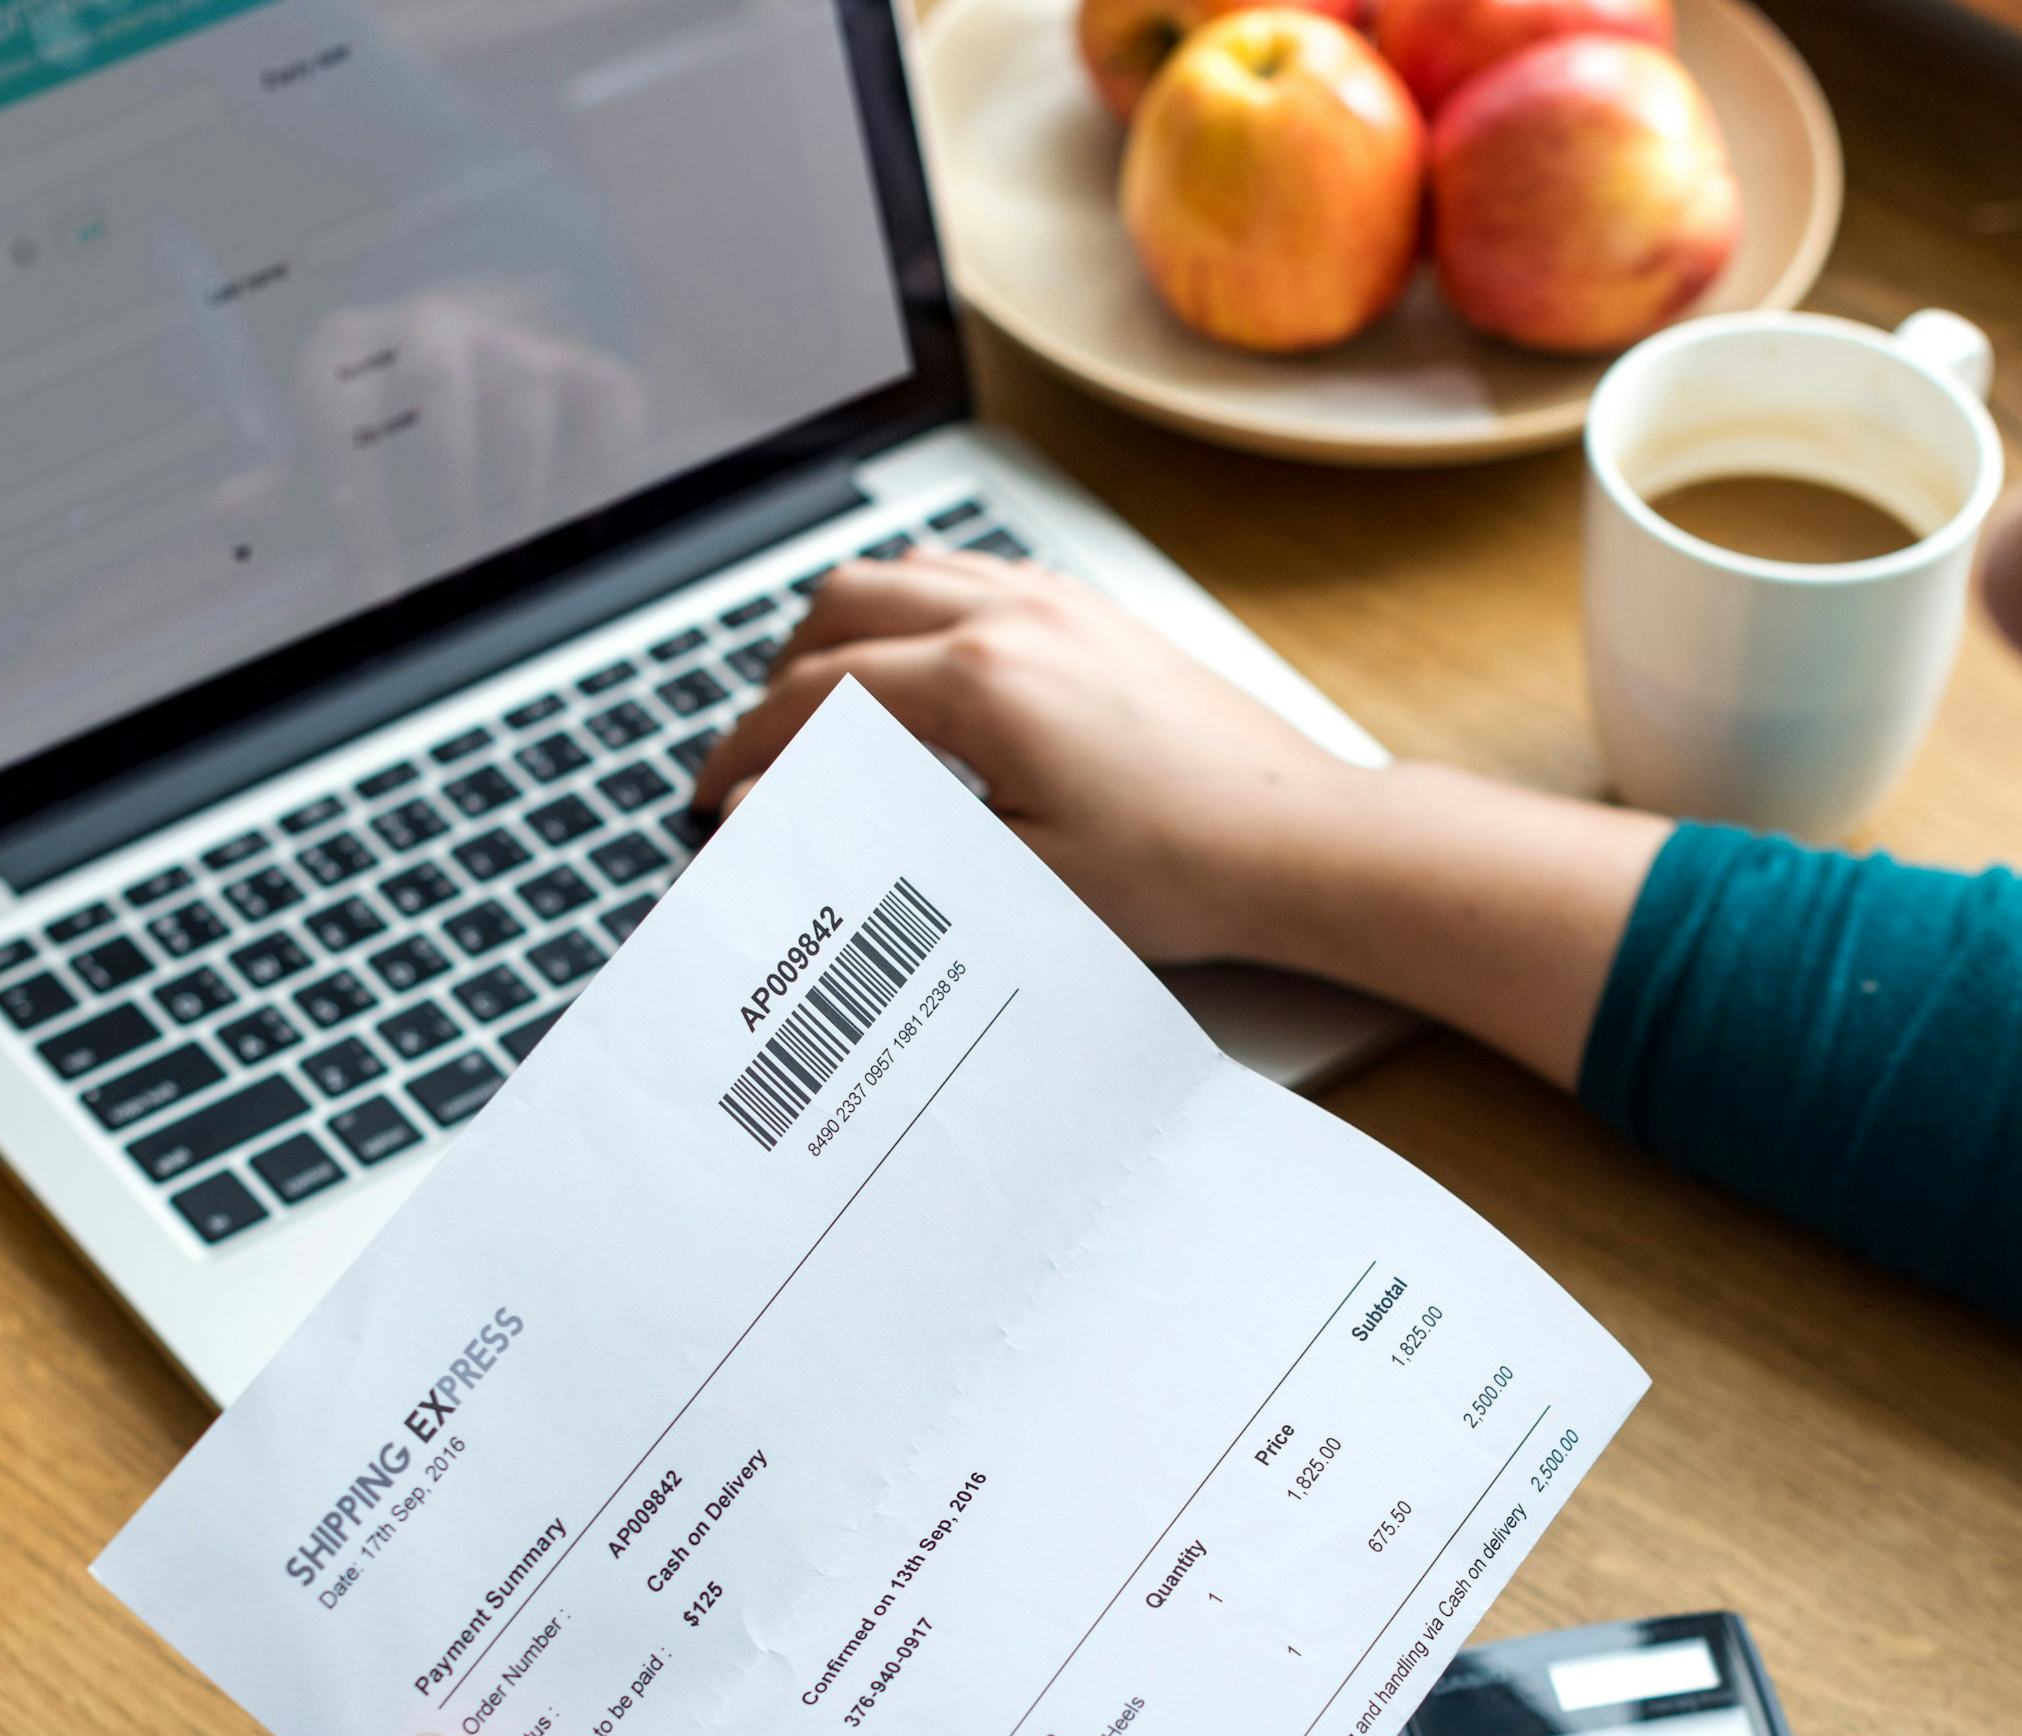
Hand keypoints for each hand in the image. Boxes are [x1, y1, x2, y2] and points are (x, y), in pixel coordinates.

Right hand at [686, 549, 1377, 961]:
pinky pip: (968, 572)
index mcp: (983, 681)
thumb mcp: (1014, 878)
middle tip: (759, 758)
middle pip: (839, 609)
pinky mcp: (1092, 610)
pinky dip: (910, 606)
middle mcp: (1014, 615)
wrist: (1303, 839)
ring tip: (817, 709)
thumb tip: (775, 813)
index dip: (749, 752)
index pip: (818, 698)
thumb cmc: (1184, 870)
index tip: (718, 799)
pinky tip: (910, 664)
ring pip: (901, 572)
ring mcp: (1058, 601)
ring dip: (839, 631)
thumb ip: (880, 837)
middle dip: (778, 682)